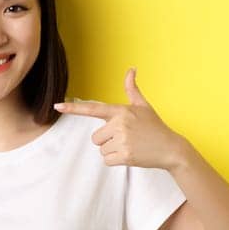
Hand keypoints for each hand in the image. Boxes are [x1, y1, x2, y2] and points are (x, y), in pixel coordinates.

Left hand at [53, 68, 191, 169]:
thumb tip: (131, 69)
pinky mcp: (125, 155)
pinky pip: (107, 160)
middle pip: (95, 138)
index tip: (57, 105)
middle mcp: (120, 124)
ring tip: (130, 146)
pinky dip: (116, 160)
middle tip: (126, 138)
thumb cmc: (155, 127)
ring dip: (113, 151)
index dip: (73, 107)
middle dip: (107, 140)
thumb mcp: (143, 106)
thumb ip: (132, 89)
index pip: (93, 108)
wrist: (171, 149)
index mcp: (121, 111)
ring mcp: (123, 140)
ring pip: (101, 149)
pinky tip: (131, 155)